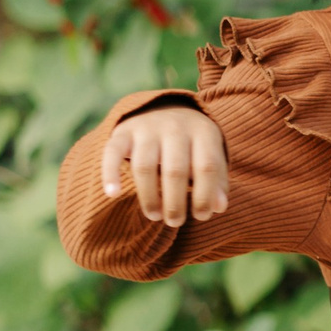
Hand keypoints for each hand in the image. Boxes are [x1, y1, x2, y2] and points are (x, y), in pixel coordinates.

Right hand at [102, 104, 229, 225]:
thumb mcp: (210, 154)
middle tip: (175, 222)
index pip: (207, 167)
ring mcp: (146, 128)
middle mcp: (174, 127)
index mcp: (202, 132)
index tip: (201, 216)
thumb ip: (217, 181)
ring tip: (155, 215)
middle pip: (175, 170)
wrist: (164, 108)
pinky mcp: (122, 132)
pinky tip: (113, 194)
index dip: (205, 196)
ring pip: (145, 166)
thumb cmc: (192, 144)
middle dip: (175, 202)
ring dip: (149, 196)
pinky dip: (110, 173)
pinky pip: (112, 153)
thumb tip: (219, 208)